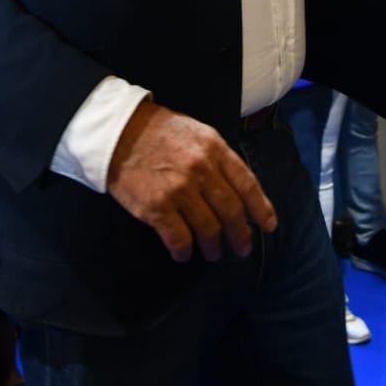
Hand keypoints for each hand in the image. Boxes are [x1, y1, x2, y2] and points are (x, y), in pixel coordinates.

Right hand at [106, 101, 277, 262]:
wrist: (117, 131)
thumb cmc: (157, 131)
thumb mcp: (196, 133)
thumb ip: (217, 158)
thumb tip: (236, 190)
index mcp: (214, 148)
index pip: (247, 184)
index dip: (261, 209)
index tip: (268, 226)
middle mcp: (201, 170)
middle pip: (231, 211)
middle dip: (240, 235)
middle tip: (242, 248)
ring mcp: (179, 190)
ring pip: (208, 229)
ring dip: (213, 246)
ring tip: (213, 253)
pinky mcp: (157, 207)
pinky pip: (179, 238)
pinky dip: (184, 251)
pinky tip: (183, 255)